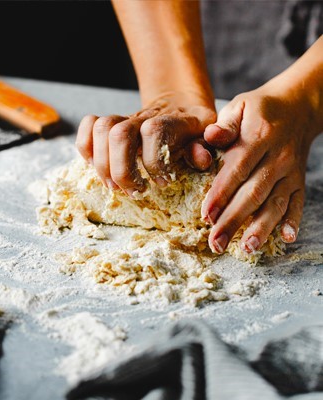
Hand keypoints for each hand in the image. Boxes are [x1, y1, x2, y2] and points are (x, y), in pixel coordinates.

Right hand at [75, 92, 216, 195]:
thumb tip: (201, 160)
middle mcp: (143, 118)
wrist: (179, 105)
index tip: (162, 182)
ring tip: (114, 185)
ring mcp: (124, 119)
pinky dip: (85, 147)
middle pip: (119, 133)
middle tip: (133, 191)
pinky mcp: (109, 124)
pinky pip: (88, 126)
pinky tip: (96, 166)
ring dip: (102, 163)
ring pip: (101, 128)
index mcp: (171, 121)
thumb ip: (203, 149)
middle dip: (121, 169)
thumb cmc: (192, 130)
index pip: (153, 132)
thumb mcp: (205, 139)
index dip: (155, 161)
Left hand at [201, 87, 318, 253]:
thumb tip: (211, 136)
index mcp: (259, 137)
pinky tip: (285, 238)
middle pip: (254, 193)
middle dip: (234, 220)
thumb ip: (224, 124)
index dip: (221, 194)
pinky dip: (293, 221)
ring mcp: (291, 171)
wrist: (299, 106)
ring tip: (246, 249)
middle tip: (216, 242)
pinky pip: (298, 203)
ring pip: (276, 203)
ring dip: (261, 227)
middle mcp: (278, 157)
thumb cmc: (259, 109)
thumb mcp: (240, 106)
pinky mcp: (299, 180)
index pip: (237, 169)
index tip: (206, 215)